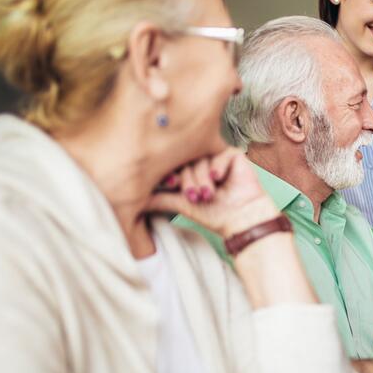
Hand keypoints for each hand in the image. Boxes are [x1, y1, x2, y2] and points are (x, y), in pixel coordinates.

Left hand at [146, 148, 278, 236]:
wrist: (240, 219)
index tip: (172, 186)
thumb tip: (133, 202)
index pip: (173, 164)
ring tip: (209, 194)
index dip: (171, 174)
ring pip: (201, 159)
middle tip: (194, 197)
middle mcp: (201, 161)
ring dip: (202, 177)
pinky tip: (219, 179)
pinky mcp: (234, 155)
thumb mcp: (182, 206)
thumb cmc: (214, 214)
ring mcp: (217, 157)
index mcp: (188, 170)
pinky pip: (220, 154)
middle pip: (186, 160)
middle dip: (188, 180)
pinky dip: (217, 166)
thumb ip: (160, 200)